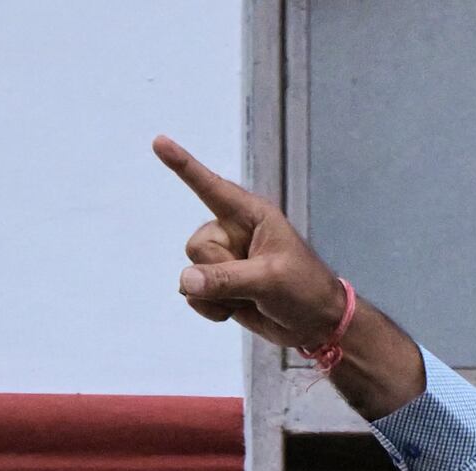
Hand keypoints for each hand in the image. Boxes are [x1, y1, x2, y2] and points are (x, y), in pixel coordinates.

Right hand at [156, 137, 419, 419]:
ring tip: (253, 296)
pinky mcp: (218, 284)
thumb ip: (227, 280)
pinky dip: (213, 309)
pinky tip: (240, 308)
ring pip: (192, 273)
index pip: (210, 187)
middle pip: (197, 247)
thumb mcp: (269, 281)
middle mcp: (231, 231)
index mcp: (250, 215)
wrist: (316, 324)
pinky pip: (194, 294)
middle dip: (220, 272)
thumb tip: (185, 280)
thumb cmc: (304, 290)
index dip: (183, 165)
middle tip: (257, 283)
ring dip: (219, 294)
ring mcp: (223, 259)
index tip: (159, 141)